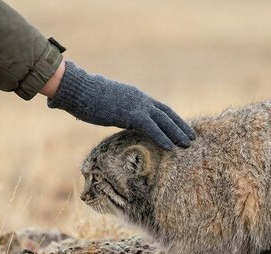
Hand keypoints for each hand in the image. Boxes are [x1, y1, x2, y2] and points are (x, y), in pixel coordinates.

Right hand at [47, 61, 194, 149]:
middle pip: (166, 113)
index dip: (171, 118)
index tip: (181, 127)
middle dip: (180, 125)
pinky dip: (162, 137)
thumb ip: (114, 110)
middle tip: (192, 137)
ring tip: (187, 144)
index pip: (159, 108)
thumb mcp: (105, 104)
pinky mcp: (130, 113)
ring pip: (163, 120)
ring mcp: (136, 105)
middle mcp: (140, 98)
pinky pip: (151, 127)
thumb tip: (112, 116)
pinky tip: (171, 147)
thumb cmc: (85, 97)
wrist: (78, 89)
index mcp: (135, 95)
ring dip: (177, 133)